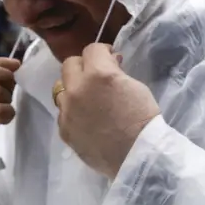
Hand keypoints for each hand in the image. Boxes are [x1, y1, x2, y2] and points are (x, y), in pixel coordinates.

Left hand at [57, 44, 159, 179]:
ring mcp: (67, 110)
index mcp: (98, 73)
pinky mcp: (64, 129)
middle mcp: (77, 88)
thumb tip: (108, 64)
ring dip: (74, 89)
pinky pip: (63, 113)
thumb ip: (115, 72)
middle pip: (69, 64)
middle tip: (97, 77)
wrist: (138, 155)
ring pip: (61, 89)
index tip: (110, 59)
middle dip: (84, 66)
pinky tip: (88, 121)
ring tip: (89, 100)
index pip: (92, 49)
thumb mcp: (135, 85)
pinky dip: (73, 112)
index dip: (103, 52)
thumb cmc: (143, 118)